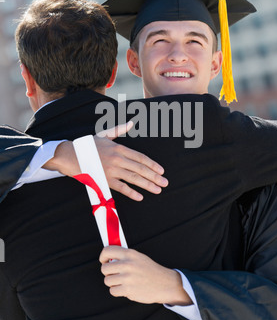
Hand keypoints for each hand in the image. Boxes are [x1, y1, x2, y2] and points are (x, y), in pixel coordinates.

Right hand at [44, 122, 167, 200]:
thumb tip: (131, 123)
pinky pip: (120, 187)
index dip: (152, 165)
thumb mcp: (104, 134)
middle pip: (140, 169)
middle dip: (154, 176)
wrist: (69, 155)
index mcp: (118, 148)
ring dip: (147, 185)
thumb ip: (119, 130)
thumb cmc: (87, 145)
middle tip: (165, 183)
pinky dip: (131, 192)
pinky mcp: (104, 180)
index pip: (140, 157)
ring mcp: (111, 170)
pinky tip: (140, 196)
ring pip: (133, 178)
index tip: (162, 171)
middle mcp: (117, 159)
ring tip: (158, 189)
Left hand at [100, 246, 191, 305]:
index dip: (103, 257)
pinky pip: (112, 291)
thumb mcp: (139, 257)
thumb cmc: (150, 270)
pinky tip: (126, 288)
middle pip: (104, 268)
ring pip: (107, 281)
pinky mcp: (128, 290)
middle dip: (108, 272)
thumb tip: (108, 257)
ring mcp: (127, 278)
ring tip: (123, 282)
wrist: (164, 284)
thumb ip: (124, 256)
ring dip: (113, 283)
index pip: (107, 251)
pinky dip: (117, 291)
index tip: (104, 261)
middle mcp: (128, 264)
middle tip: (115, 274)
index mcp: (130, 254)